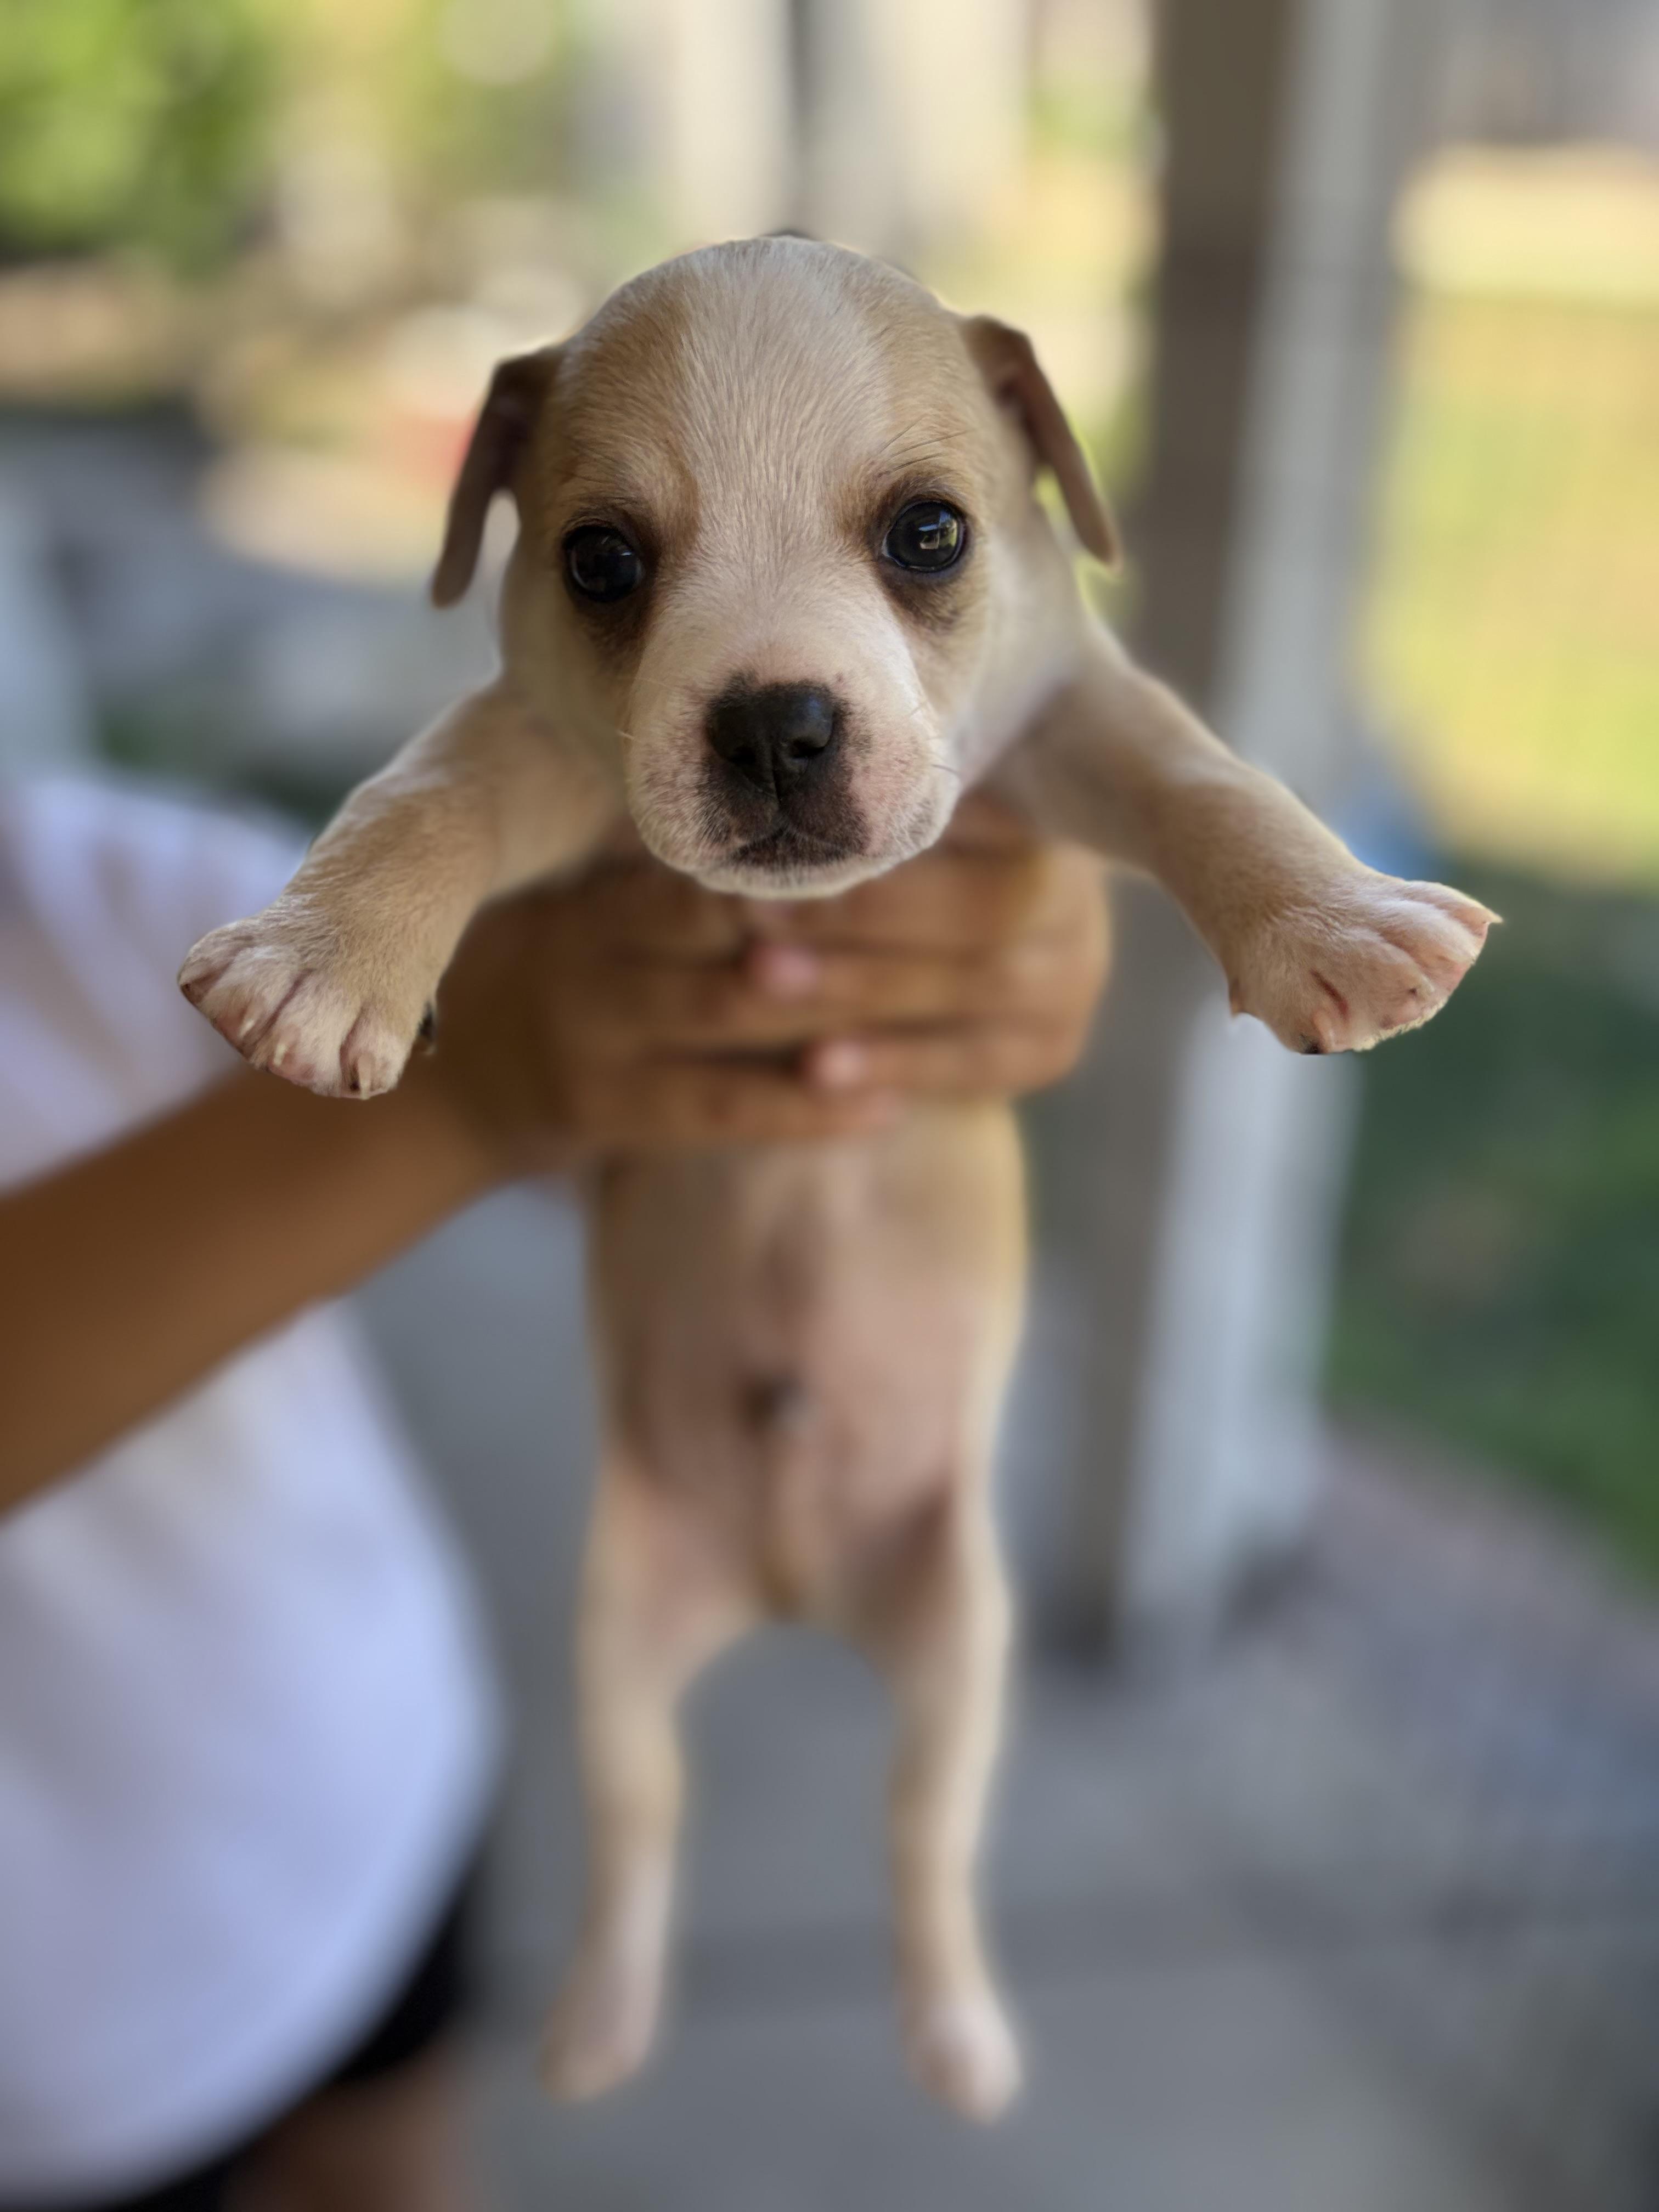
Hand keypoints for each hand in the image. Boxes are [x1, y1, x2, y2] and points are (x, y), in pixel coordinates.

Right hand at [421, 796, 1109, 1171]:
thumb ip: (668, 865)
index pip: (693, 863)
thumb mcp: (576, 896)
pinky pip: (725, 1111)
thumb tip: (802, 799)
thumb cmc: (550, 967)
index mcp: (586, 893)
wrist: (449, 1089)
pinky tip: (889, 1105)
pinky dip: (811, 1110)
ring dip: (842, 1008)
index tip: (881, 843)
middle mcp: (588, 957)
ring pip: (736, 1017)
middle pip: (725, 933)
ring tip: (938, 1001)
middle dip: (834, 926)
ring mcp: (598, 1040)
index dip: (787, 858)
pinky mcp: (611, 1116)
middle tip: (938, 914)